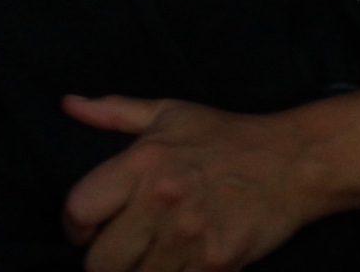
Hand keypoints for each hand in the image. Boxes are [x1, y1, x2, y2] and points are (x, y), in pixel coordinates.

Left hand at [62, 85, 359, 271]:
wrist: (291, 160)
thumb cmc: (225, 136)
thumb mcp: (169, 112)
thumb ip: (113, 111)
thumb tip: (68, 104)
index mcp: (145, 159)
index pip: (78, 209)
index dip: (77, 225)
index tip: (91, 226)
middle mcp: (162, 197)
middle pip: (99, 264)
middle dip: (107, 261)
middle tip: (127, 248)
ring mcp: (189, 235)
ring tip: (158, 254)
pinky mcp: (216, 264)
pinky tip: (185, 262)